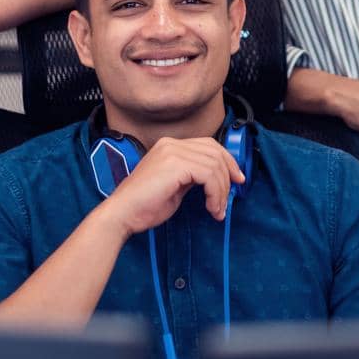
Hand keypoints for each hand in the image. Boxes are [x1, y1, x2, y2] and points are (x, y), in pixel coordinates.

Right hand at [98, 137, 246, 236]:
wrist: (123, 214)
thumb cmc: (144, 205)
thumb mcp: (175, 186)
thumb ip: (192, 177)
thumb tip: (214, 179)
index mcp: (169, 146)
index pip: (208, 144)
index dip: (227, 160)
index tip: (236, 179)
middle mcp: (171, 144)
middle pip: (215, 150)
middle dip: (229, 174)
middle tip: (231, 196)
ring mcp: (172, 152)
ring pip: (214, 164)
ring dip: (221, 190)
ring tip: (217, 209)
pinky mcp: (175, 164)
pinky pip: (209, 174)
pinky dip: (216, 193)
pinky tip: (211, 207)